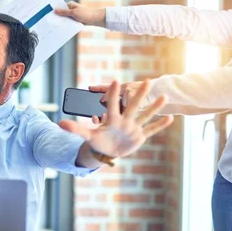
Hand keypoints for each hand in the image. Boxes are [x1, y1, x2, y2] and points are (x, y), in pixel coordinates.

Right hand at [54, 1, 106, 27]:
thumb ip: (64, 12)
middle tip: (50, 21)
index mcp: (70, 5)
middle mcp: (70, 9)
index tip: (49, 14)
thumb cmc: (85, 14)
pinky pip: (68, 22)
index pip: (60, 7)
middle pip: (62, 13)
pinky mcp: (74, 20)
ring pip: (65, 18)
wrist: (93, 19)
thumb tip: (55, 10)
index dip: (55, 10)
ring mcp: (72, 15)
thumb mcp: (73, 12)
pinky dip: (66, 24)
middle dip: (58, 17)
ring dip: (62, 21)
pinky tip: (61, 27)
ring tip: (54, 25)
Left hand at [59, 80, 173, 158]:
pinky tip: (171, 118)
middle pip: (133, 106)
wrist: (107, 150)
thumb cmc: (98, 141)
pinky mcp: (139, 136)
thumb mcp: (87, 135)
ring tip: (164, 96)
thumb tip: (59, 123)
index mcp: (112, 120)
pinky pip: (151, 130)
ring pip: (145, 115)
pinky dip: (160, 126)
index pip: (112, 104)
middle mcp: (124, 121)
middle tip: (147, 80)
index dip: (113, 94)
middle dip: (139, 95)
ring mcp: (133, 128)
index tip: (114, 81)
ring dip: (154, 107)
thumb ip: (75, 128)